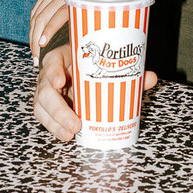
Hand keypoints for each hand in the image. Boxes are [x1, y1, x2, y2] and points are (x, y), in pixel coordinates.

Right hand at [30, 0, 104, 62]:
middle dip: (36, 39)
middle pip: (42, 17)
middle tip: (37, 58)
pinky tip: (34, 36)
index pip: (57, 15)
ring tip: (34, 51)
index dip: (48, 32)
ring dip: (32, 33)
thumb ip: (99, 17)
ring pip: (36, 14)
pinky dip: (33, 23)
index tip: (42, 47)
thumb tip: (96, 44)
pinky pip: (37, 7)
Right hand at [33, 45, 156, 143]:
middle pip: (45, 91)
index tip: (60, 81)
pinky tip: (65, 135)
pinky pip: (44, 117)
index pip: (52, 60)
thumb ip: (128, 71)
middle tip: (76, 124)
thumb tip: (150, 78)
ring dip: (55, 123)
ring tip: (70, 134)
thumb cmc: (94, 64)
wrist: (81, 67)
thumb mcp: (106, 64)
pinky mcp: (47, 105)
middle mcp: (51, 74)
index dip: (53, 71)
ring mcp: (47, 91)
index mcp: (63, 57)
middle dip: (58, 110)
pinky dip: (54, 127)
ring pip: (41, 107)